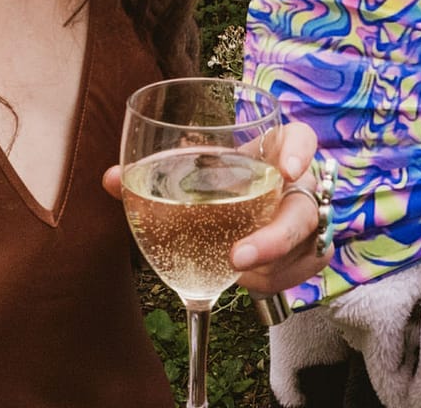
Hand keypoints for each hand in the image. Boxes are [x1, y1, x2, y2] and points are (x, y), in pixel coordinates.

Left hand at [103, 119, 328, 296]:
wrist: (258, 207)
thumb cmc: (224, 180)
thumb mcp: (198, 171)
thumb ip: (155, 173)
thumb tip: (109, 178)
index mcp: (276, 151)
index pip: (301, 139)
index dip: (297, 152)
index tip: (284, 170)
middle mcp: (300, 186)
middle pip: (303, 211)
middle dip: (273, 239)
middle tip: (237, 258)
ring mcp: (311, 223)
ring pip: (298, 252)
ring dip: (261, 270)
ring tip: (226, 271)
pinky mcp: (311, 255)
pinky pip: (292, 277)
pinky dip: (263, 282)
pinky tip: (238, 279)